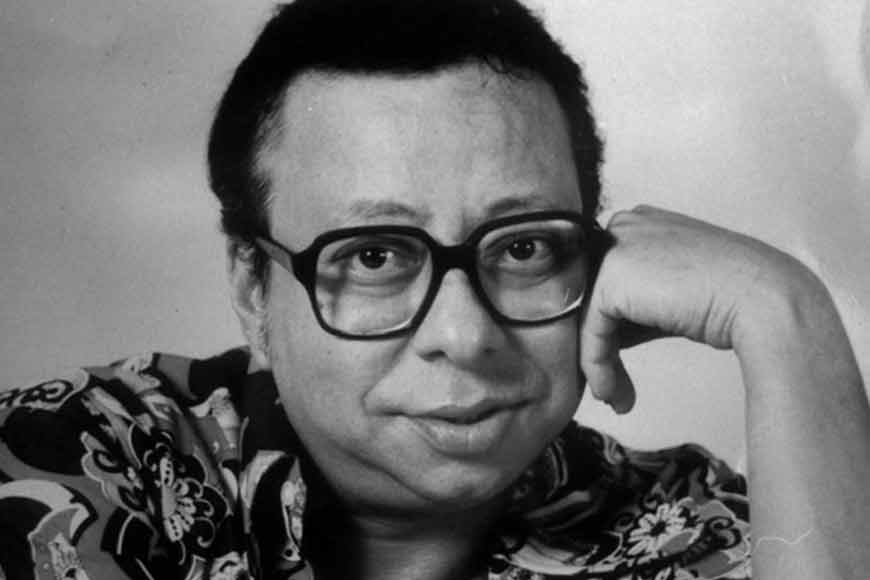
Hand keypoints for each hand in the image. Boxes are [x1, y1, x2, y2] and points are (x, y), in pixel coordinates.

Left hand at [579, 205, 821, 412]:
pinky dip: (598, 366)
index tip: (615, 364)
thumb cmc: (730, 299)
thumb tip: (602, 340)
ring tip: (615, 397)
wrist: (764, 300)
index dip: (607, 326)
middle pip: (590, 296)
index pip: (604, 279)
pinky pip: (591, 331)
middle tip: (612, 387)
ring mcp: (615, 246)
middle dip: (598, 345)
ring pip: (587, 315)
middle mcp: (623, 225)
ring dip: (598, 364)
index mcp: (639, 222)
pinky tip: (611, 392)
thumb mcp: (670, 296)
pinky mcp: (611, 276)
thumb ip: (634, 307)